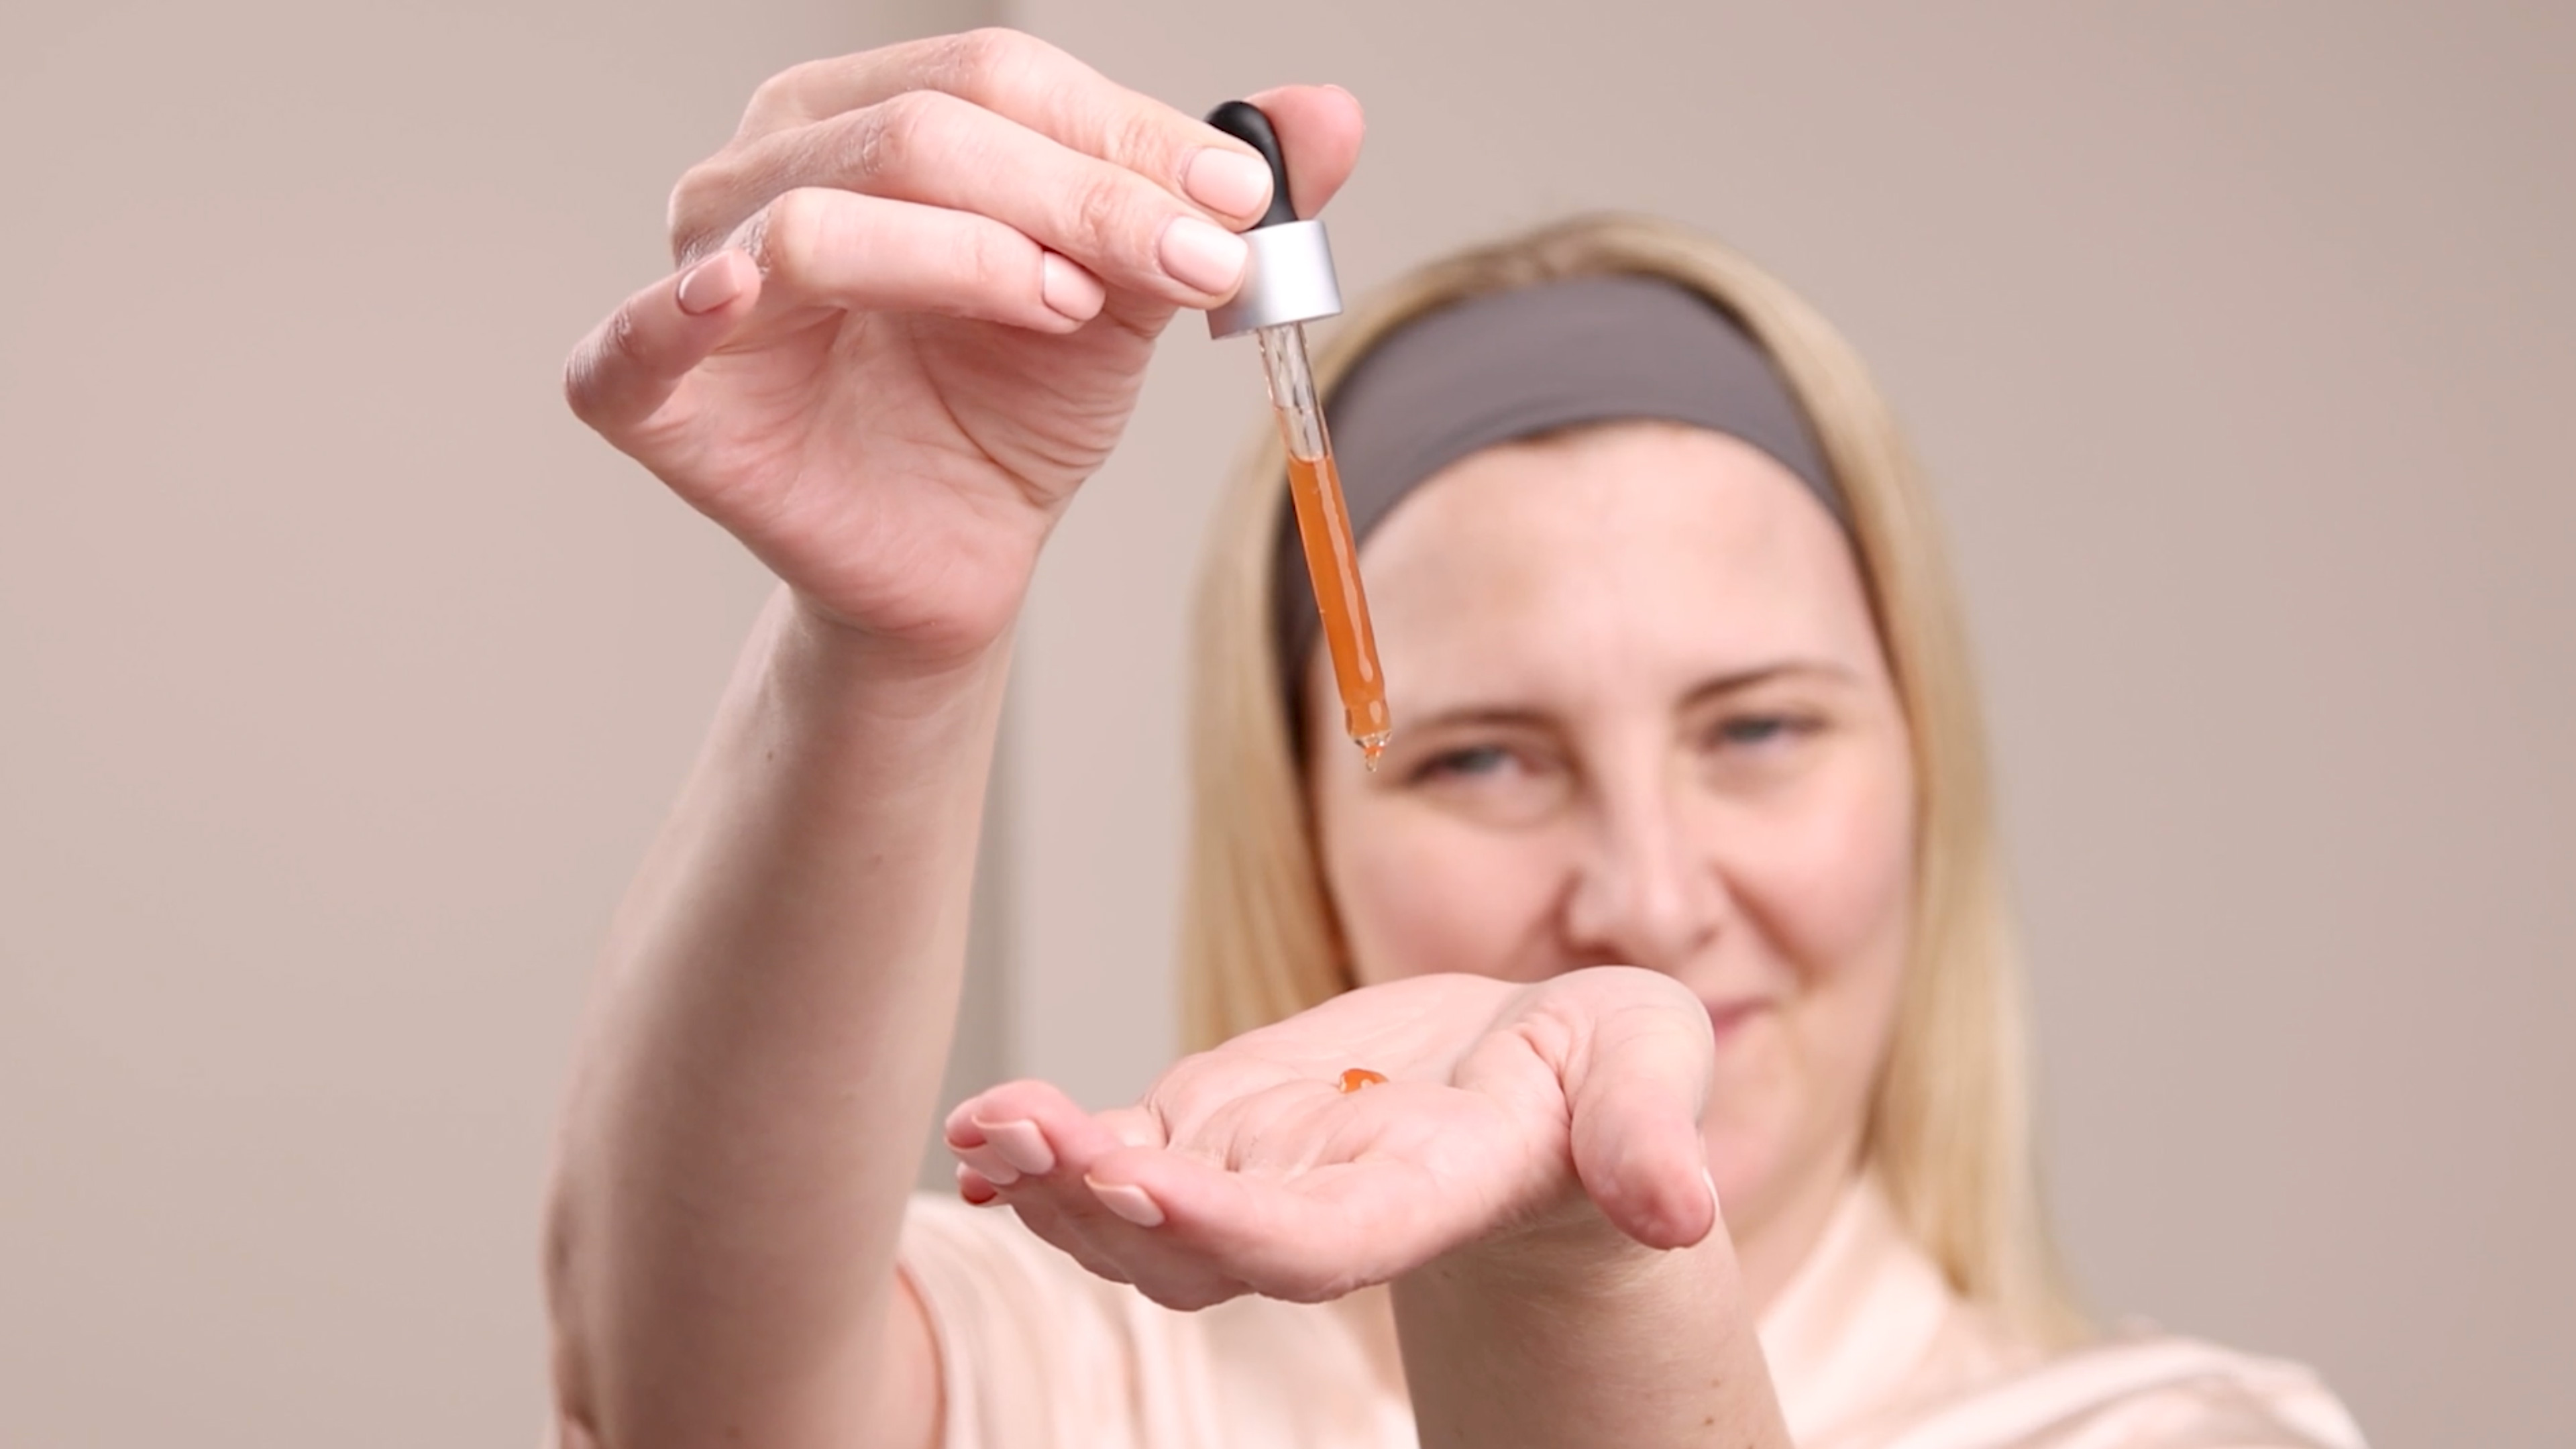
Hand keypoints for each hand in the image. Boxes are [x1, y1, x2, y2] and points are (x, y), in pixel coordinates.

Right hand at [562, 31, 1363, 663]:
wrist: (960, 550)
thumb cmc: (1014, 402)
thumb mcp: (1134, 287)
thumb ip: (1210, 195)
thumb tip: (1331, 112)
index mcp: (864, 114)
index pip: (992, 76)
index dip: (1121, 133)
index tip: (1235, 205)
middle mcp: (763, 170)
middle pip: (918, 131)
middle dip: (1077, 196)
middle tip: (1189, 263)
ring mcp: (695, 275)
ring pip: (822, 218)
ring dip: (968, 257)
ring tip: (1065, 311)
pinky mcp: (647, 392)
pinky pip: (641, 338)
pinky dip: (682, 311)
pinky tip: (739, 299)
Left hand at [945, 968, 1720, 1309]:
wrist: (1541, 1077)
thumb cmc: (1607, 1071)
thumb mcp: (1650, 1068)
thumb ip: (1648, 1137)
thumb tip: (1681, 1209)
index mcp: (1428, 1197)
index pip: (1319, 1243)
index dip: (1231, 1227)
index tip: (1144, 1185)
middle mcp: (1326, 1211)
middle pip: (1197, 1242)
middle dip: (1097, 1204)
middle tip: (1014, 1137)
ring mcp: (1260, 1176)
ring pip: (1135, 1211)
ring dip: (1048, 1178)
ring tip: (982, 1122)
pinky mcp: (1219, 1129)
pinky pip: (1114, 1158)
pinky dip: (1041, 1156)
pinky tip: (981, 1131)